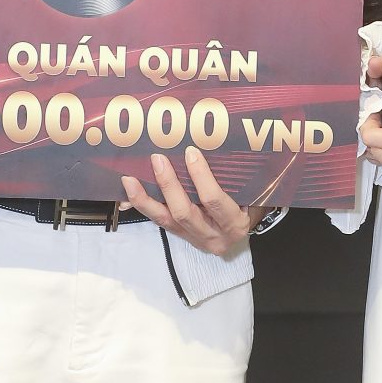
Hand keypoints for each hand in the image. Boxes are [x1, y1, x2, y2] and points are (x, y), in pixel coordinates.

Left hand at [122, 147, 261, 255]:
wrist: (242, 234)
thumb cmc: (249, 206)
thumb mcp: (252, 195)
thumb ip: (236, 177)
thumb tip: (215, 144)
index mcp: (234, 224)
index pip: (214, 201)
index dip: (201, 176)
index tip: (190, 152)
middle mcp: (213, 237)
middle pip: (184, 212)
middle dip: (169, 184)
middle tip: (157, 159)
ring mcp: (194, 239)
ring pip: (165, 220)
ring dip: (146, 198)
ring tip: (130, 179)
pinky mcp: (180, 236)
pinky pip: (158, 221)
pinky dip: (143, 205)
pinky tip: (129, 192)